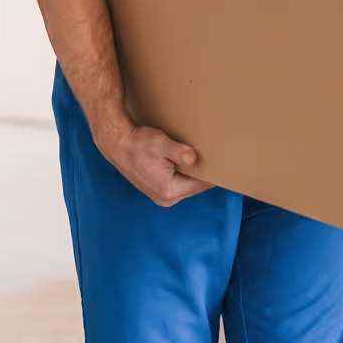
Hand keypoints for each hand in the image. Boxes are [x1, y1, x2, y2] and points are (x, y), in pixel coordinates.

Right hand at [95, 123, 213, 206]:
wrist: (117, 145)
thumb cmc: (138, 143)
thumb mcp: (161, 144)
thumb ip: (180, 153)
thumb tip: (195, 159)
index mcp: (169, 190)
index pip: (201, 185)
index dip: (214, 174)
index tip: (225, 165)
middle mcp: (165, 198)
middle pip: (195, 187)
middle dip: (205, 174)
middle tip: (218, 159)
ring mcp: (161, 195)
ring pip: (187, 185)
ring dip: (195, 174)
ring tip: (204, 159)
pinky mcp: (157, 189)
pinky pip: (179, 183)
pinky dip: (185, 175)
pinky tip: (188, 162)